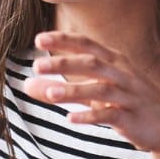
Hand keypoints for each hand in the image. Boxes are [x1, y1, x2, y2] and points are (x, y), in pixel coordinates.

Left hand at [25, 32, 159, 152]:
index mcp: (113, 60)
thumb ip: (61, 86)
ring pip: (100, 89)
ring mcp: (128, 95)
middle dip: (64, 63)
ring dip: (73, 91)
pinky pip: (111, 114)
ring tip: (49, 94)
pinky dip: (90, 116)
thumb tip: (27, 84)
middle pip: (91, 64)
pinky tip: (71, 119)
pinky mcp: (132, 117)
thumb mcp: (93, 91)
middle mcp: (121, 74)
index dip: (64, 40)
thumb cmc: (125, 101)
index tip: (39, 39)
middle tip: (37, 65)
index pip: (86, 44)